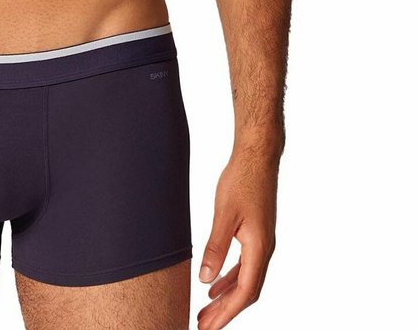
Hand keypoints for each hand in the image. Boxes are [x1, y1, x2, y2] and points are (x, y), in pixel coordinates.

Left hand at [196, 147, 278, 329]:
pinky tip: (214, 285)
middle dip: (225, 311)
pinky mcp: (256, 234)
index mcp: (259, 248)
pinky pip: (244, 266)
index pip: (245, 292)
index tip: (209, 327)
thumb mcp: (224, 214)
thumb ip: (216, 247)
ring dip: (226, 297)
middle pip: (246, 292)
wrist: (258, 156)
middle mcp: (264, 250)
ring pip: (245, 280)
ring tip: (205, 311)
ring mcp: (262, 242)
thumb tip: (205, 279)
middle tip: (203, 326)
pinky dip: (229, 279)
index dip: (227, 313)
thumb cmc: (242, 180)